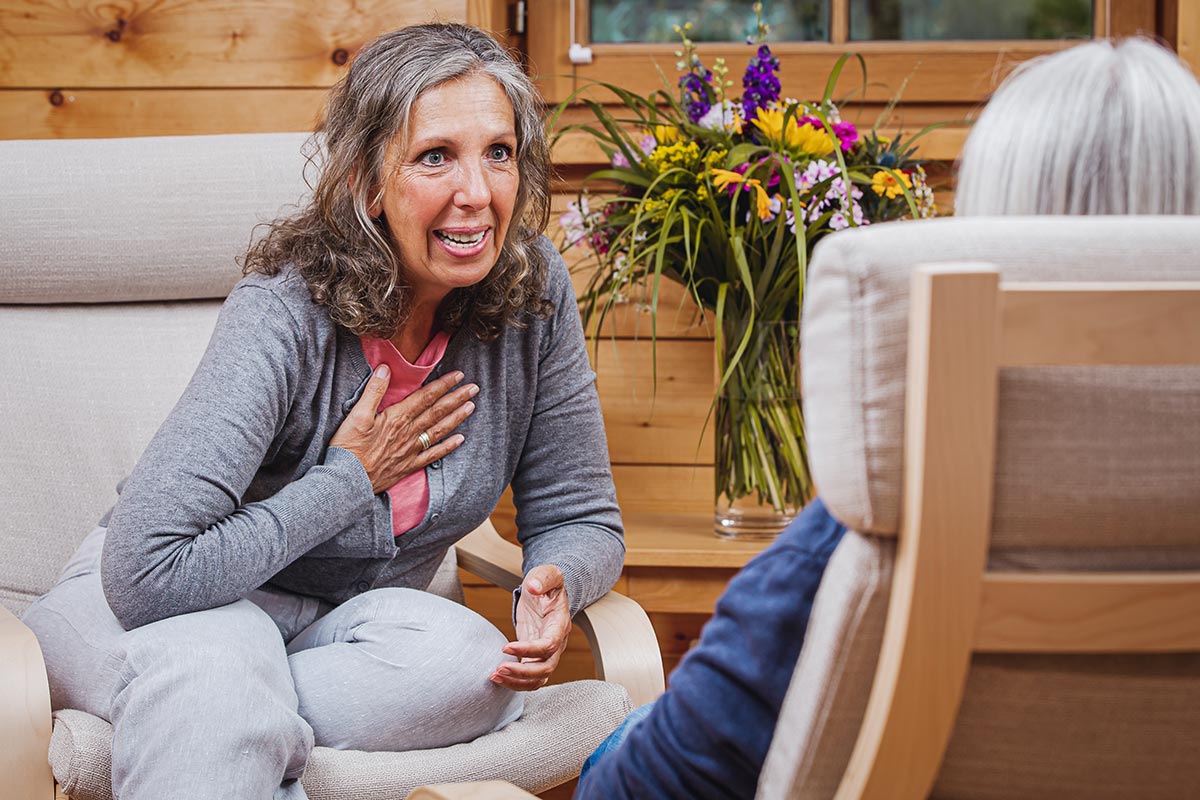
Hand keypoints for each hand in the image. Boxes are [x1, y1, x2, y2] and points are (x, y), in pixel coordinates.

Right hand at [329, 365, 476, 493]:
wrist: (346, 480)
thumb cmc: (348, 447)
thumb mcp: (356, 415)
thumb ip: (373, 391)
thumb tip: (385, 368)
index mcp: (396, 418)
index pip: (425, 397)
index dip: (443, 385)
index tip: (458, 375)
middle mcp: (408, 433)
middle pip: (437, 412)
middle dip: (456, 398)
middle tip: (474, 388)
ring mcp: (410, 450)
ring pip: (439, 431)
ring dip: (457, 418)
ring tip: (471, 407)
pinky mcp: (408, 466)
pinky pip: (433, 455)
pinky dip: (448, 447)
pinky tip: (460, 440)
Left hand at [492, 564, 570, 690]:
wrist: (544, 590)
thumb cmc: (546, 582)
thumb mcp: (548, 573)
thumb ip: (543, 578)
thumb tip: (533, 588)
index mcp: (559, 625)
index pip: (548, 645)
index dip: (528, 650)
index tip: (506, 647)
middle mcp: (556, 643)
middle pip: (545, 669)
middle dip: (522, 673)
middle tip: (498, 669)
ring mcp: (546, 652)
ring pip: (538, 679)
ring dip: (517, 682)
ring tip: (494, 676)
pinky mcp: (533, 656)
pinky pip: (528, 677)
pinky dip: (514, 681)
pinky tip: (496, 676)